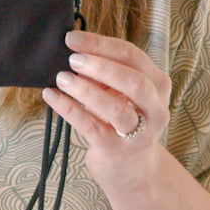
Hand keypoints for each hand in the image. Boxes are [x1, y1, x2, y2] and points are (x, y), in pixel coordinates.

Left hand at [42, 30, 170, 192]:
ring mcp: (139, 133)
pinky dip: (68, 108)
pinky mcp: (117, 151)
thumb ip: (107, 75)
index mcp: (158, 85)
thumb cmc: (123, 122)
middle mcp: (155, 109)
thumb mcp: (122, 94)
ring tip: (61, 77)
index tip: (73, 39)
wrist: (133, 170)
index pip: (132, 56)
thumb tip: (75, 50)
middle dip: (100, 67)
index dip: (101, 44)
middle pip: (133, 80)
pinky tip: (51, 96)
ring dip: (85, 90)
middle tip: (72, 60)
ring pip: (115, 107)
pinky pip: (91, 126)